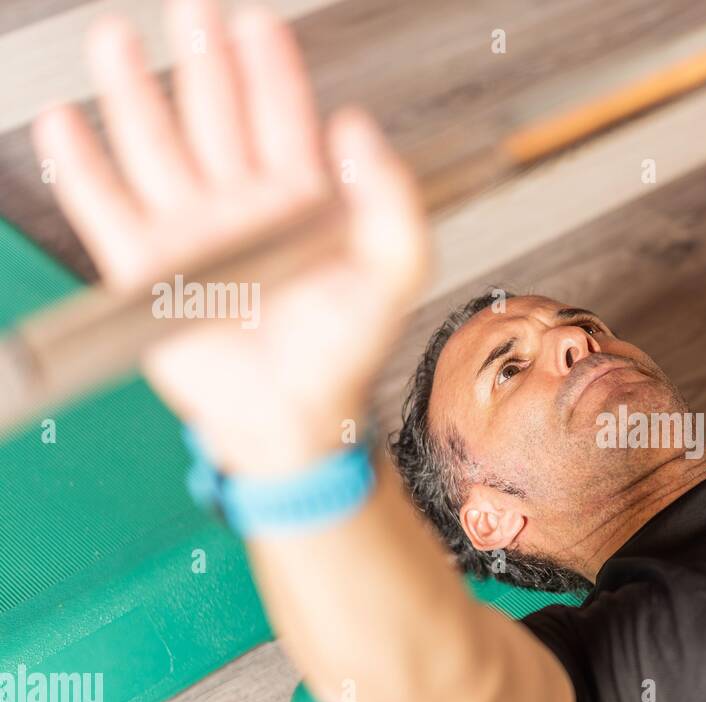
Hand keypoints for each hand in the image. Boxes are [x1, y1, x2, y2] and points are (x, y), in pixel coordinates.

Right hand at [32, 0, 428, 474]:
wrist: (293, 415)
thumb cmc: (345, 350)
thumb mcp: (395, 271)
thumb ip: (392, 198)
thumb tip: (358, 127)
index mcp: (301, 201)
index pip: (282, 116)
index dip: (269, 67)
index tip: (256, 21)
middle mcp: (243, 205)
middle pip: (216, 115)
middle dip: (204, 60)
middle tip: (193, 9)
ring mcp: (192, 231)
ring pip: (156, 145)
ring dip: (135, 93)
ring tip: (117, 40)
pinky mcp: (148, 267)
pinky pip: (108, 205)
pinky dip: (84, 165)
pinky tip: (69, 123)